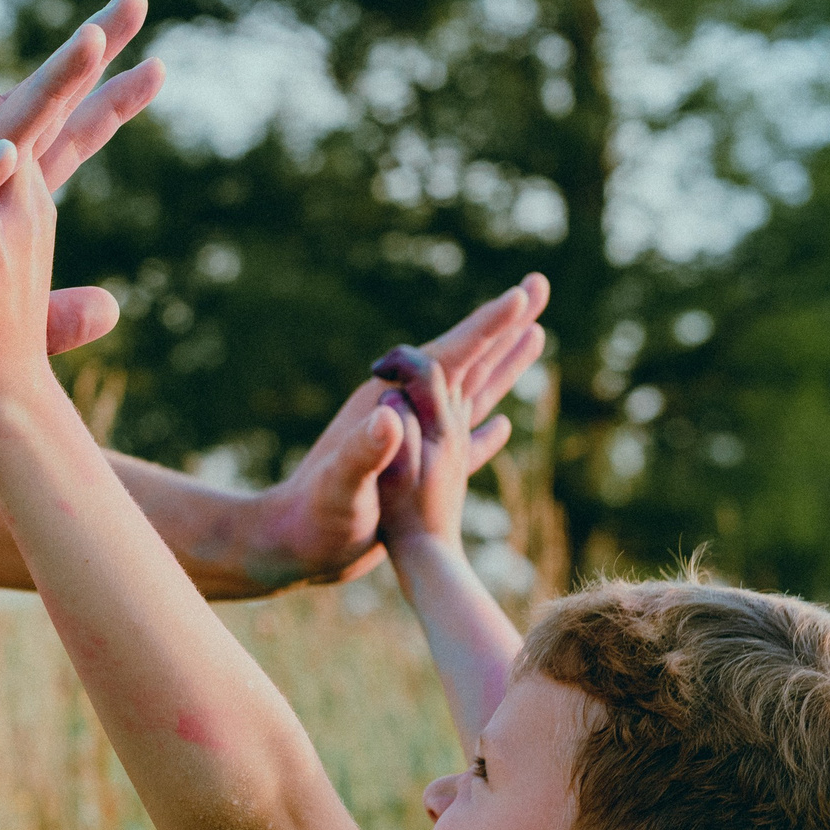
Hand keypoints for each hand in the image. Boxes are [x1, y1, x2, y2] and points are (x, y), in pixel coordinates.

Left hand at [248, 275, 548, 588]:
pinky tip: (503, 425)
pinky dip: (486, 428)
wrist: (291, 546)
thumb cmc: (311, 520)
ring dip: (501, 363)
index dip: (488, 325)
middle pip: (464, 357)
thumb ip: (361, 452)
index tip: (524, 294)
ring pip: (468, 390)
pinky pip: (460, 437)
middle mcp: (402, 409)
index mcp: (389, 404)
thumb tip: (389, 416)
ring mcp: (410, 437)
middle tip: (538, 284)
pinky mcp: (412, 468)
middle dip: (503, 325)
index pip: (449, 354)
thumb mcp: (338, 486)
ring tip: (537, 334)